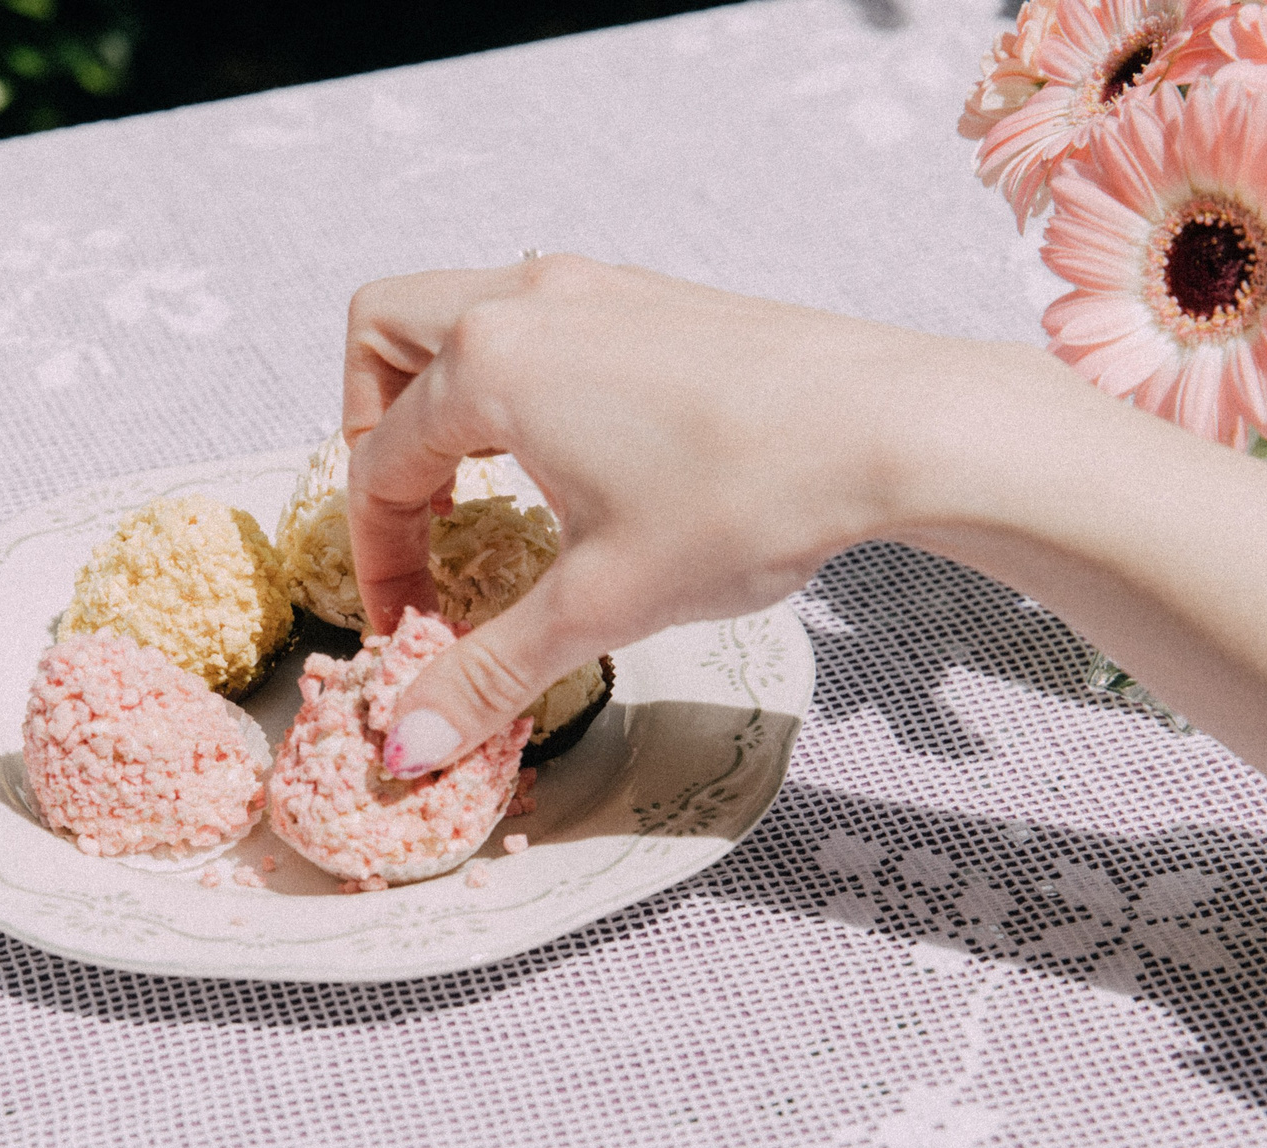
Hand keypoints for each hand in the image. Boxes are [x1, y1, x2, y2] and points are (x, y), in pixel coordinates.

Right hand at [345, 256, 949, 774]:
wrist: (896, 428)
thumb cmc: (750, 497)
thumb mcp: (600, 605)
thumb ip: (487, 671)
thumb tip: (405, 741)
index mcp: (488, 363)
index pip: (380, 466)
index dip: (379, 562)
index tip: (409, 630)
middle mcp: (526, 301)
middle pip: (382, 340)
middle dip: (369, 435)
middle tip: (413, 524)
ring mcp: (594, 287)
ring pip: (461, 316)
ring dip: (444, 402)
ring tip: (483, 493)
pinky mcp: (652, 300)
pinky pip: (541, 323)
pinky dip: (518, 384)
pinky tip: (575, 463)